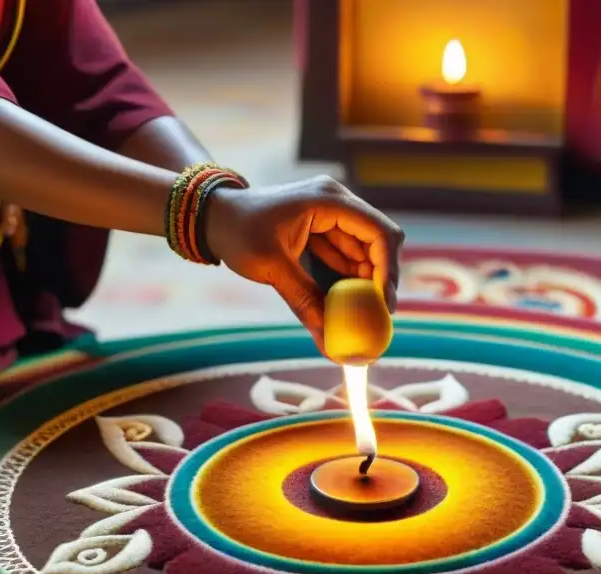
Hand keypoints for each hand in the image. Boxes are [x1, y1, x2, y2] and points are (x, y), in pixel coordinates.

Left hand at [202, 175, 403, 350]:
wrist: (211, 217)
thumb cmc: (237, 233)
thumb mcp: (271, 269)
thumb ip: (305, 303)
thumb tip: (330, 346)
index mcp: (329, 200)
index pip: (379, 233)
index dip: (389, 270)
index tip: (385, 305)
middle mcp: (337, 203)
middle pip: (377, 243)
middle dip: (380, 281)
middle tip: (378, 319)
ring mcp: (331, 216)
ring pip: (363, 253)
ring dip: (365, 285)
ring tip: (362, 319)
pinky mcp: (323, 230)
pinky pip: (345, 258)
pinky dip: (348, 282)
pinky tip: (346, 309)